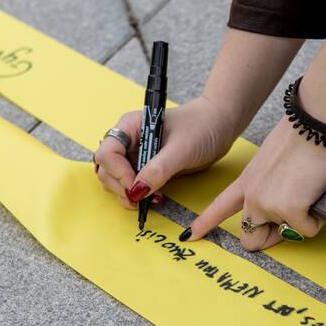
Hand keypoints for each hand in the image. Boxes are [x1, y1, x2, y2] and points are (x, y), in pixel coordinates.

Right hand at [93, 96, 238, 208]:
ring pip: (115, 180)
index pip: (107, 152)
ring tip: (152, 198)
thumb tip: (136, 190)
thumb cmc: (202, 126)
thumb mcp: (182, 148)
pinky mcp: (147, 168)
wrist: (219, 125)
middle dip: (120, 187)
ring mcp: (136, 155)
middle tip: (140, 199)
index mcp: (131, 126)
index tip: (135, 186)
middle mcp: (129, 141)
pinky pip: (132, 186)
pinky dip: (139, 196)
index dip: (117, 172)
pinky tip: (157, 197)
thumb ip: (158, 169)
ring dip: (128, 194)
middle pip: (106, 169)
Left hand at [185, 116, 325, 250]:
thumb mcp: (273, 161)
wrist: (315, 125)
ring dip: (299, 223)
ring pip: (285, 234)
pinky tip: (318, 193)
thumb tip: (287, 197)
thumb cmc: (301, 136)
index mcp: (246, 181)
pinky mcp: (290, 210)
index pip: (220, 206)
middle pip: (250, 238)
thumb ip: (270, 182)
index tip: (191, 235)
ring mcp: (268, 204)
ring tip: (308, 192)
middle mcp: (252, 196)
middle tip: (291, 222)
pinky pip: (307, 230)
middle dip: (271, 238)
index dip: (205, 223)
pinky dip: (316, 219)